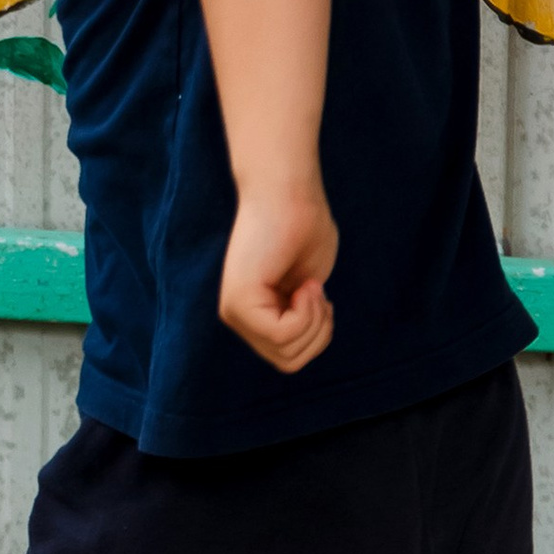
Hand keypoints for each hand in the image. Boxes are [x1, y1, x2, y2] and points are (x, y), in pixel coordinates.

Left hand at [220, 183, 336, 372]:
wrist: (290, 191)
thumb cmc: (303, 227)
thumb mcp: (308, 285)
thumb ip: (301, 317)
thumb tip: (307, 343)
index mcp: (252, 315)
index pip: (289, 358)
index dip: (317, 334)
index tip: (319, 296)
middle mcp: (237, 317)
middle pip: (289, 362)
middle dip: (318, 333)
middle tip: (317, 292)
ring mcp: (235, 311)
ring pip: (287, 353)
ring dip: (314, 322)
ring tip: (310, 286)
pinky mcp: (239, 301)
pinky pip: (284, 334)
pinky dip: (307, 313)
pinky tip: (306, 284)